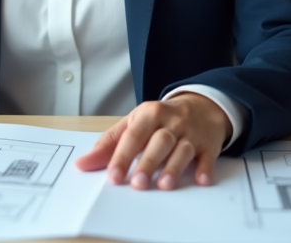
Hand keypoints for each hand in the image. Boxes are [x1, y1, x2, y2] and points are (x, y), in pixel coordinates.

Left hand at [73, 93, 229, 189]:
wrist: (202, 106)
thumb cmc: (160, 119)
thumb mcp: (134, 124)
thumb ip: (108, 144)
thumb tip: (82, 164)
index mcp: (149, 113)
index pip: (134, 135)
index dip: (123, 155)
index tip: (113, 176)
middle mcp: (171, 121)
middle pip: (159, 141)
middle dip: (148, 162)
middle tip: (137, 184)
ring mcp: (191, 132)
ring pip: (182, 148)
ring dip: (173, 167)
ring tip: (163, 185)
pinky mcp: (209, 144)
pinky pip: (208, 155)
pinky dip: (205, 168)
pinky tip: (201, 180)